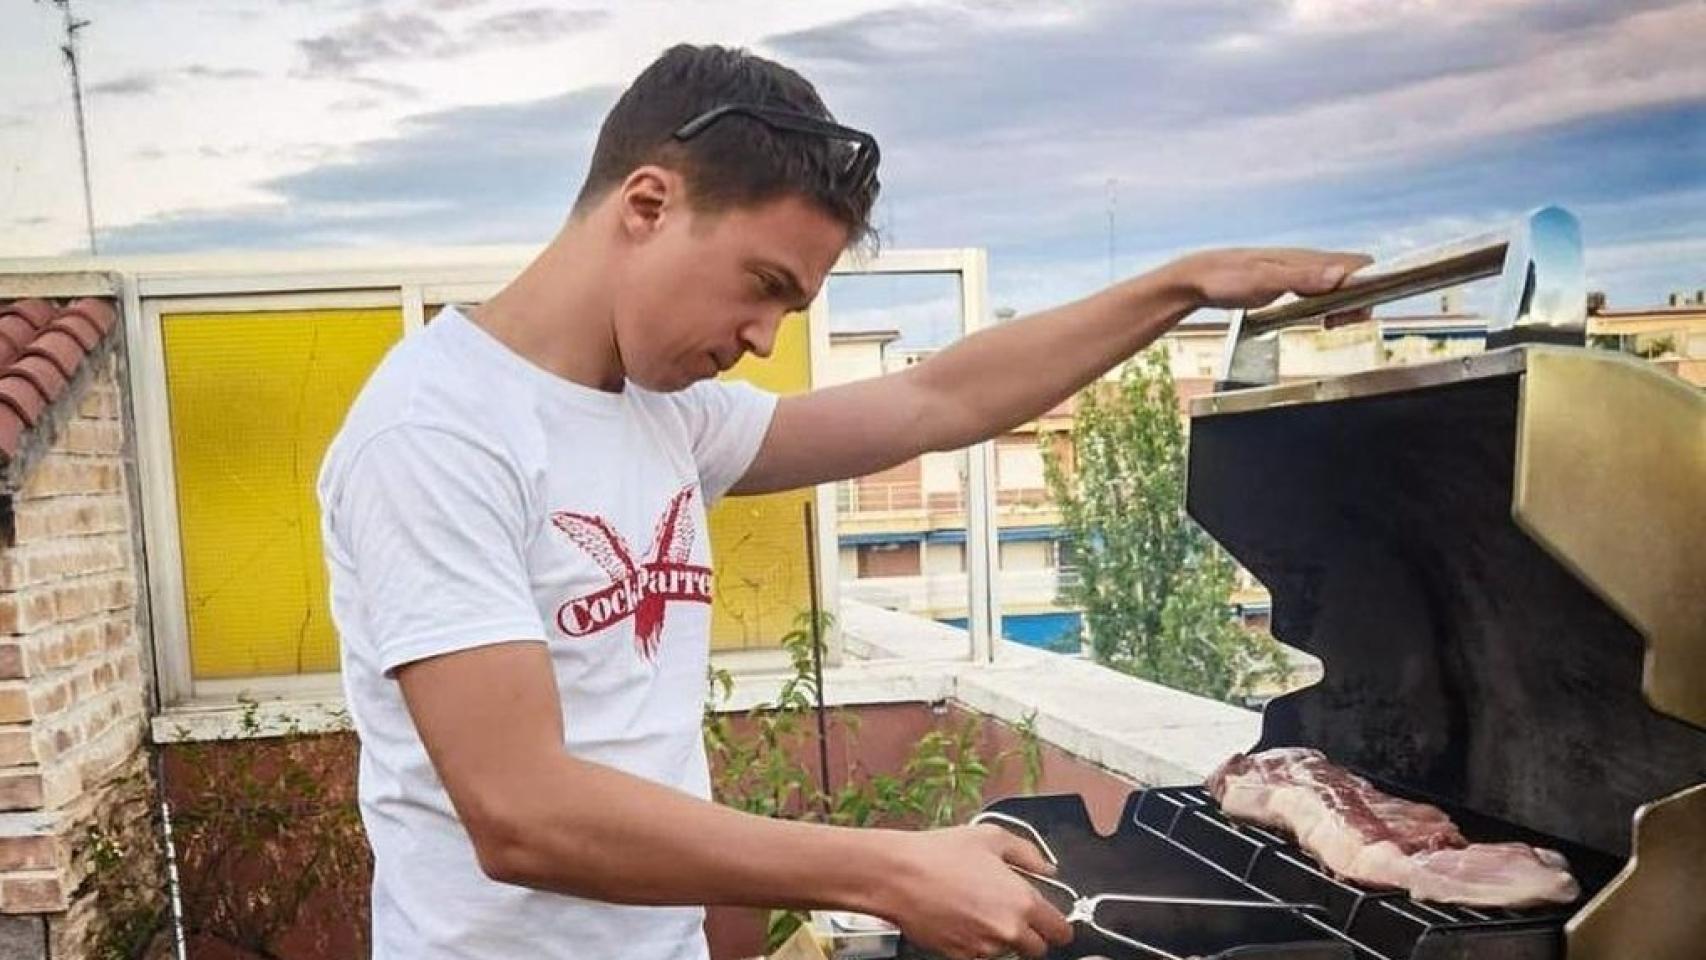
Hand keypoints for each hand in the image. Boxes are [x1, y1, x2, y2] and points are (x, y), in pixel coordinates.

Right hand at [873, 825, 1074, 959]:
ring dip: (1001, 938)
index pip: (1061, 932)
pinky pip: (980, 956)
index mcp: (1023, 902)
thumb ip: (1028, 854)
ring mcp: (983, 948)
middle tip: (1012, 913)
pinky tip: (961, 918)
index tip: (1050, 920)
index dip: (1057, 925)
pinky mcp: (960, 957)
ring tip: (978, 910)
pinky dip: (976, 943)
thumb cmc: (941, 853)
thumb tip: (1048, 869)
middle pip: (1038, 950)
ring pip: (1007, 952)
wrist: (897, 875)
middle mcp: (1008, 931)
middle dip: (1031, 935)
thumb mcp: (991, 838)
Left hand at [1166, 248, 1371, 311]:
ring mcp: (1300, 273)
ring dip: (1346, 305)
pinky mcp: (1290, 284)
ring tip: (1331, 323)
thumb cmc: (1224, 278)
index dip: (1370, 286)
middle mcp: (1308, 263)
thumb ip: (1301, 278)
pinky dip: (1330, 305)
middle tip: (1341, 323)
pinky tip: (1319, 319)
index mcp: (1307, 260)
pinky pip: (1323, 291)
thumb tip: (1340, 275)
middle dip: (1360, 300)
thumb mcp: (1263, 281)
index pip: (1360, 264)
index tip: (1357, 310)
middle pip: (1356, 275)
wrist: (1197, 278)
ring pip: (1340, 284)